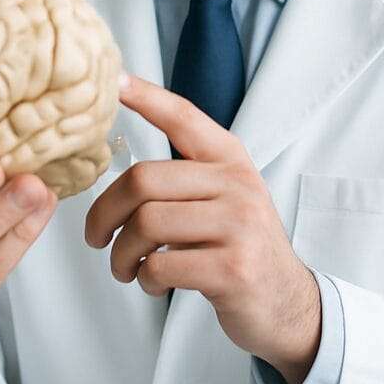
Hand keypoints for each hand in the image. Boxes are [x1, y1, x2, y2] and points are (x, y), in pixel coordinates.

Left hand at [84, 74, 320, 383]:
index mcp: (230, 159)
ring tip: (125, 267)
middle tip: (96, 237)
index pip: (182, 117)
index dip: (146, 97)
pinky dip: (143, 279)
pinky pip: (160, 266)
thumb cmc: (238, 245)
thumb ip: (185, 176)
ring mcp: (238, 226)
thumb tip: (123, 173)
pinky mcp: (232, 269)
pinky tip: (152, 283)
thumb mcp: (225, 196)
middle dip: (105, 212)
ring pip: (146, 224)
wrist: (287, 302)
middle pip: (143, 179)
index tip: (114, 80)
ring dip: (121, 255)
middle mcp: (236, 184)